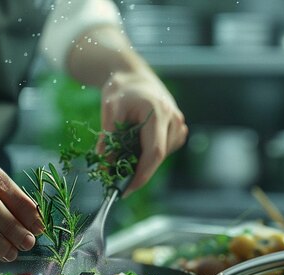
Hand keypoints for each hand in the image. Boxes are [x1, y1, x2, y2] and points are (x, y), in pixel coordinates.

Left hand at [99, 70, 187, 195]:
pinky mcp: (178, 129)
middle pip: (158, 157)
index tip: (126, 189)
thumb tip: (104, 166)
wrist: (134, 75)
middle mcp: (174, 119)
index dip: (141, 175)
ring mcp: (179, 124)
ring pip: (161, 155)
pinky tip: (135, 145)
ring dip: (143, 162)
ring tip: (123, 155)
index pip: (154, 152)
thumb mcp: (109, 110)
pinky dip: (148, 154)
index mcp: (158, 113)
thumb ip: (108, 138)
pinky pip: (164, 150)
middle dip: (139, 172)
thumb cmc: (121, 90)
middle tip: (118, 181)